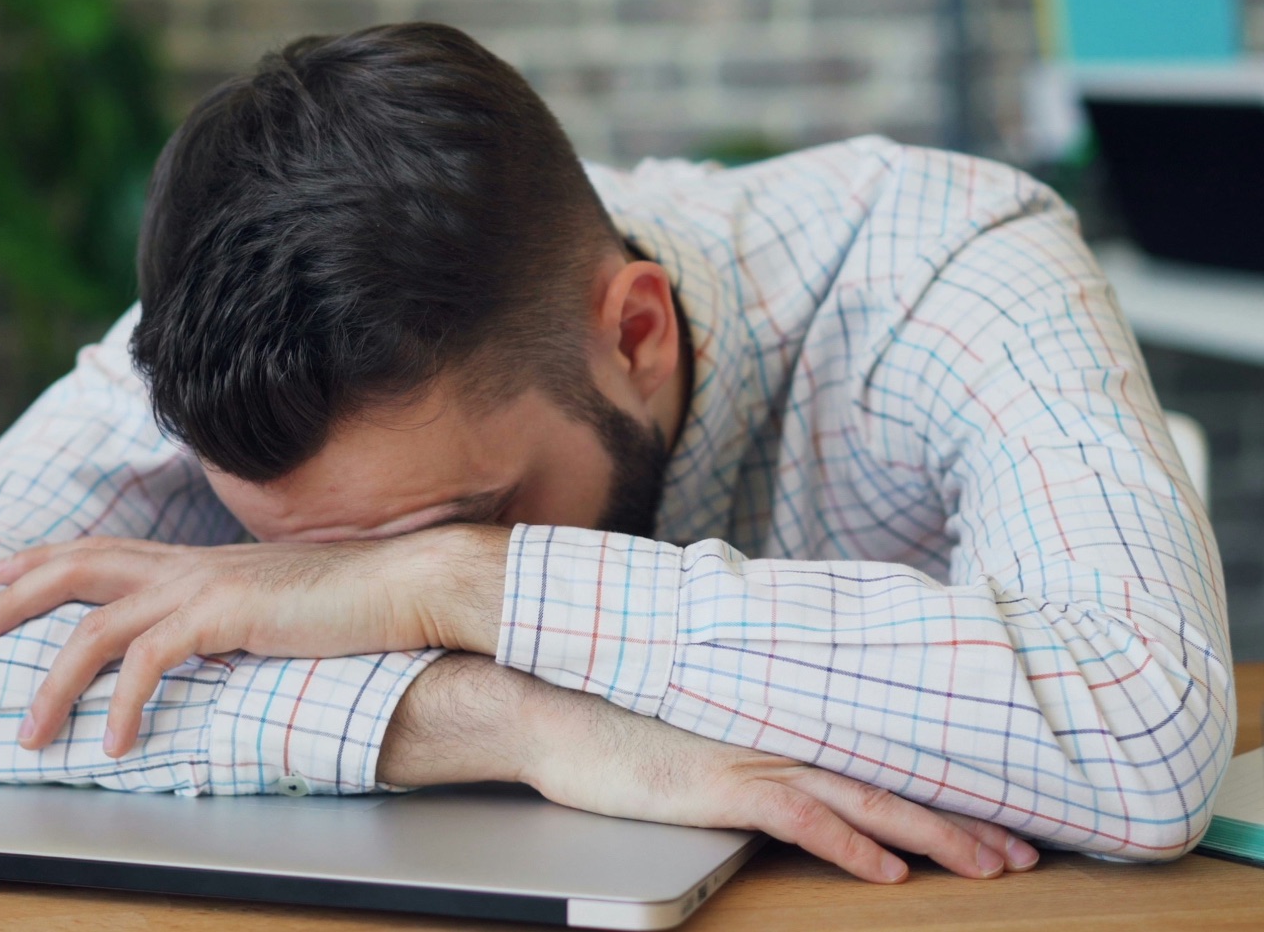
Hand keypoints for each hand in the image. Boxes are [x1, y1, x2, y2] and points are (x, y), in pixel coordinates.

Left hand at [0, 526, 506, 754]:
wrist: (403, 585)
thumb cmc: (350, 601)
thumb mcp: (272, 604)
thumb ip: (229, 615)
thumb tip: (207, 640)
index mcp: (198, 561)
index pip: (103, 549)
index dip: (43, 560)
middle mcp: (189, 564)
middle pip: (78, 567)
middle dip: (14, 597)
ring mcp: (202, 585)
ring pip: (96, 625)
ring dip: (54, 683)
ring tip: (32, 733)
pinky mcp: (222, 616)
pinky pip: (148, 662)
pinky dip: (123, 705)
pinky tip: (115, 743)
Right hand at [379, 655, 1039, 884]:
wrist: (552, 707)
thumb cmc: (611, 721)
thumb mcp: (692, 729)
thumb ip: (741, 739)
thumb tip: (774, 760)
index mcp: (776, 724)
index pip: (876, 761)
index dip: (941, 790)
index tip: (996, 817)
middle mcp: (778, 737)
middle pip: (891, 781)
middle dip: (966, 820)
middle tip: (1026, 851)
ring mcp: (753, 757)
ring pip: (866, 798)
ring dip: (934, 835)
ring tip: (992, 864)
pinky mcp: (721, 784)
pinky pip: (801, 819)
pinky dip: (850, 845)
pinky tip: (888, 871)